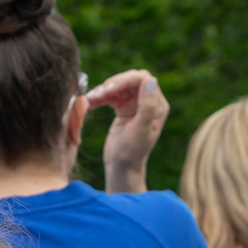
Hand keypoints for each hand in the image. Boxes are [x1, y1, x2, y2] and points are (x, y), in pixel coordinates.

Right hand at [87, 69, 168, 193]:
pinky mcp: (122, 108)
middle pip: (130, 80)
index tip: (109, 90)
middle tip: (98, 94)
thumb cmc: (132, 153)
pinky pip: (111, 96)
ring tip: (90, 99)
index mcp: (157, 106)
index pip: (143, 80)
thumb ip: (147, 106)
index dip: (125, 80)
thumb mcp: (140, 130)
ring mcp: (135, 104)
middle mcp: (148, 102)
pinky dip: (100, 97)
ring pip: (119, 86)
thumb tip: (150, 81)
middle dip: (113, 84)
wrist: (121, 168)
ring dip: (103, 90)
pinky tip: (89, 103)